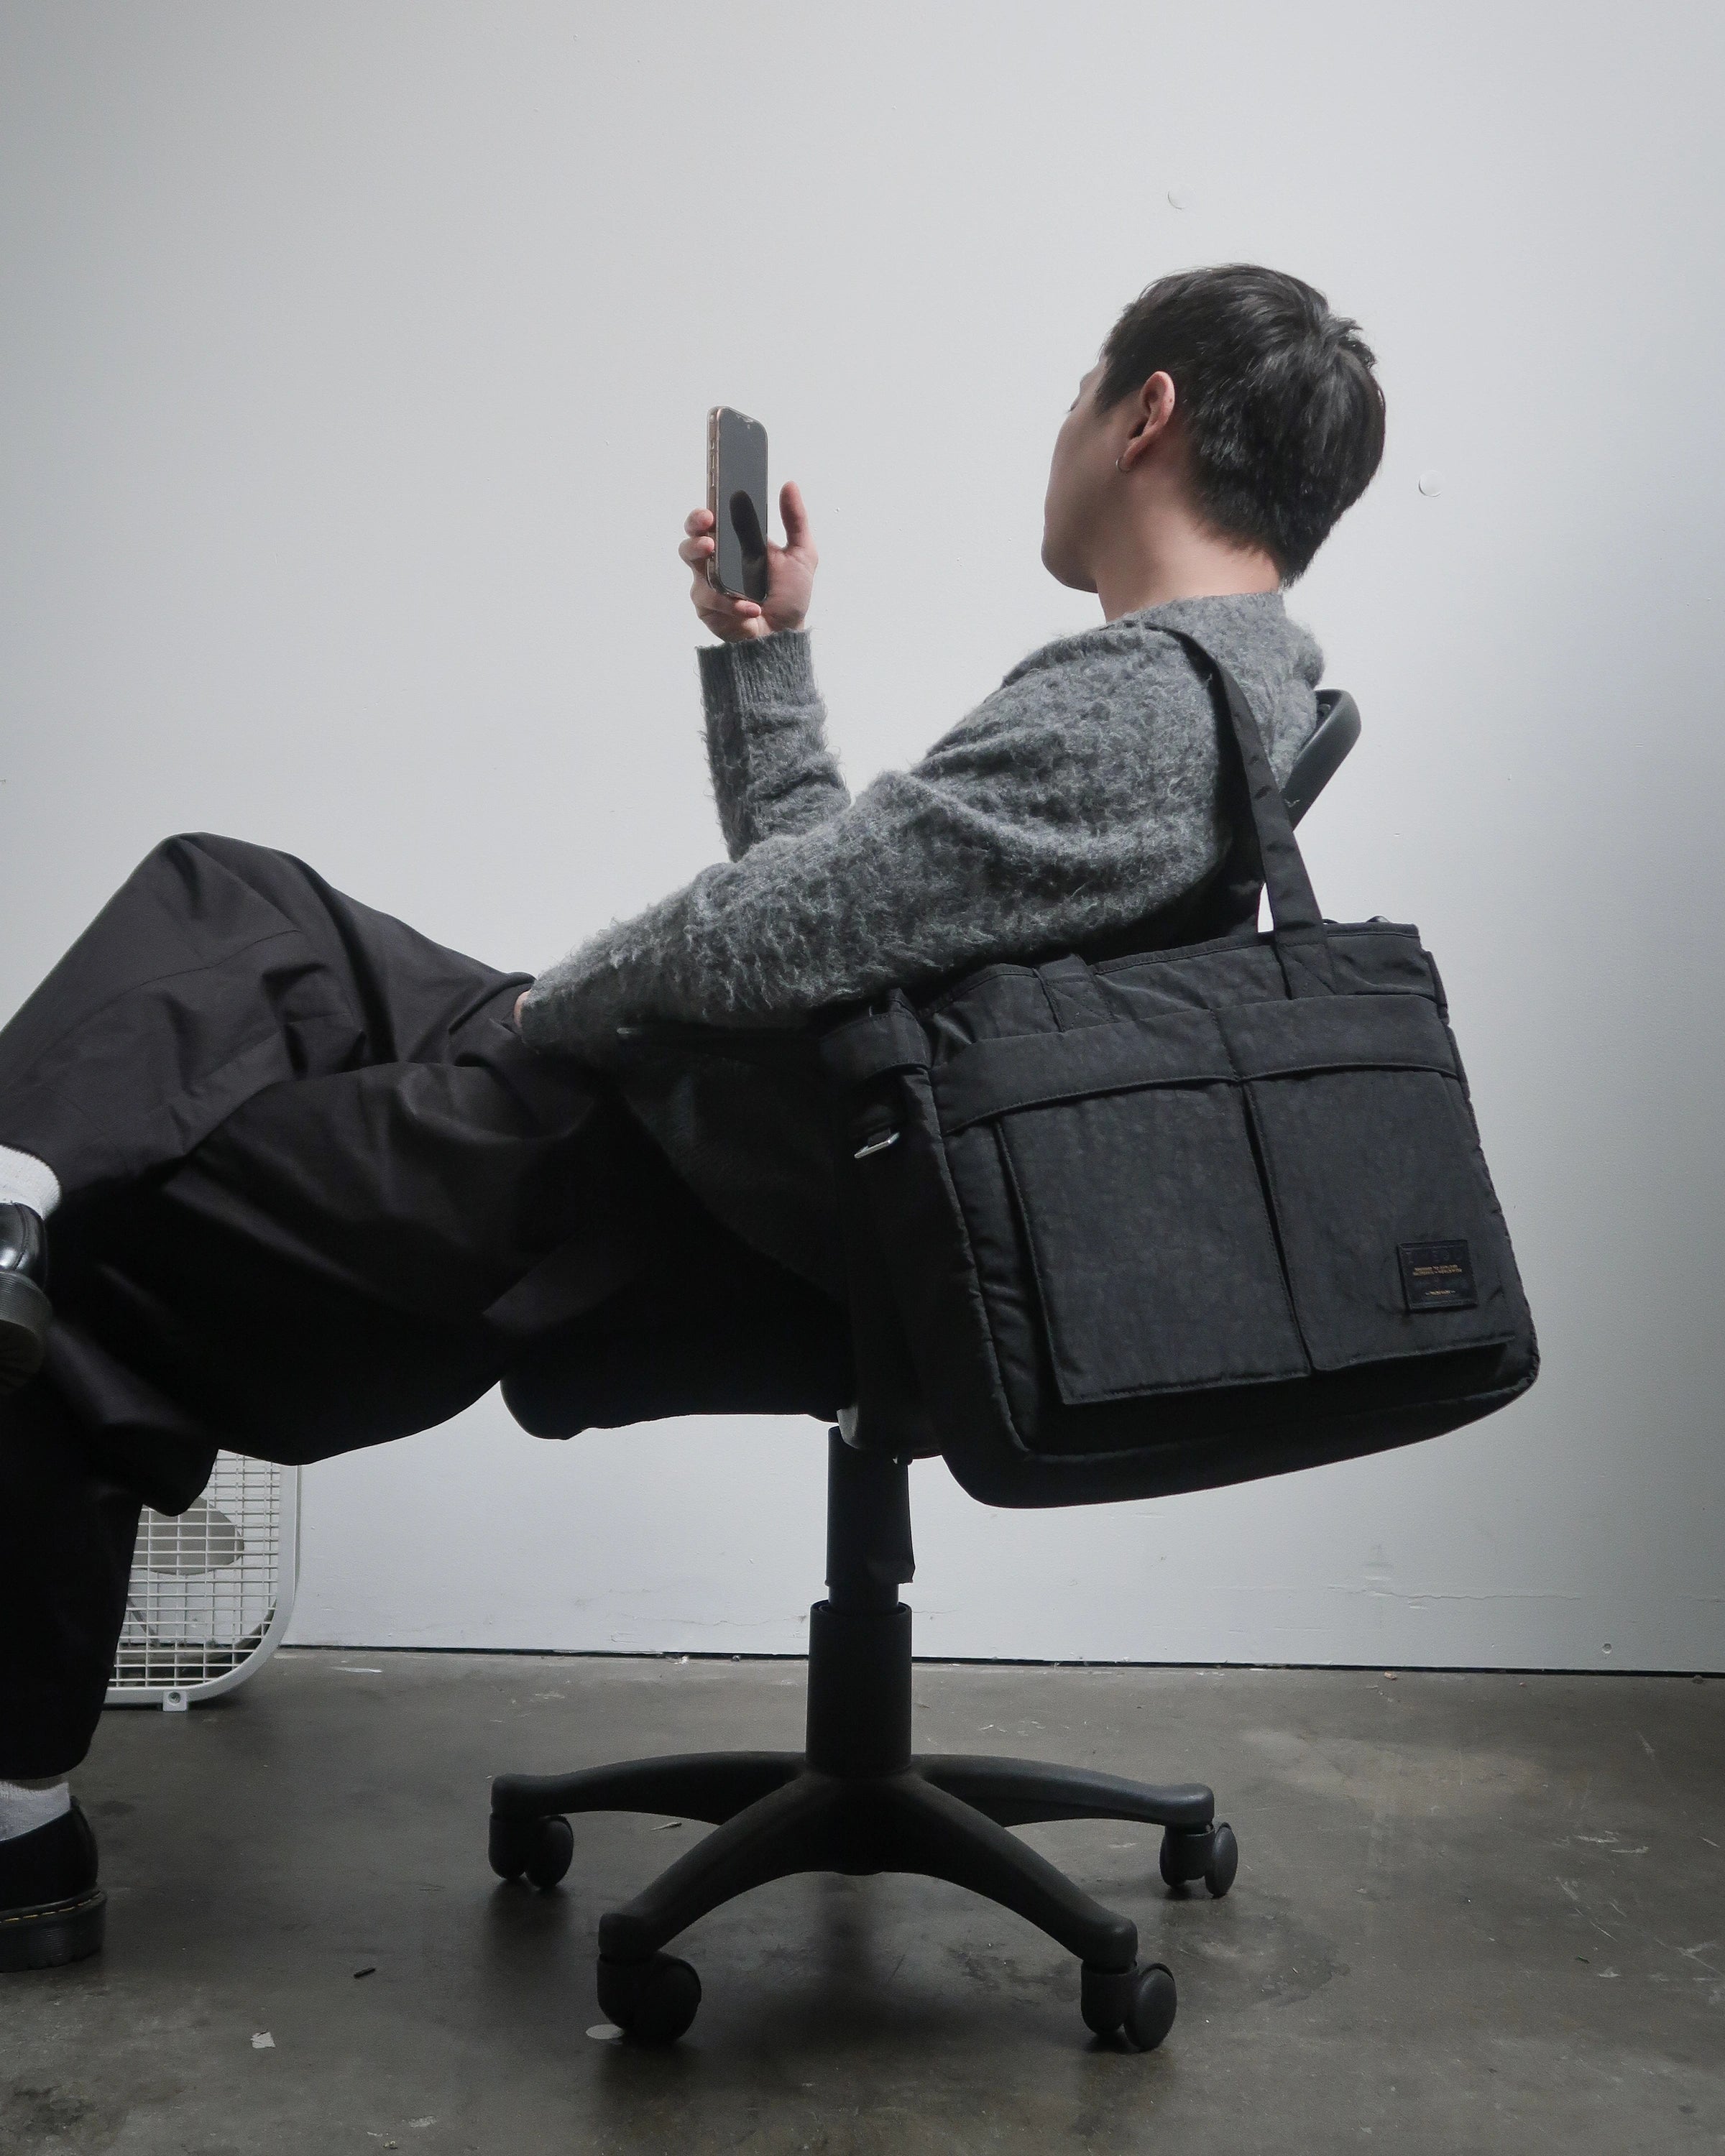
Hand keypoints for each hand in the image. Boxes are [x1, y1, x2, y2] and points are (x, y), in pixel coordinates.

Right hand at [678, 481, 816, 642]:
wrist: (786, 634)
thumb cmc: (790, 595)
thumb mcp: (801, 553)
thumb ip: (796, 519)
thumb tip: (789, 484)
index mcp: (734, 543)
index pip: (711, 521)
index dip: (703, 514)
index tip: (710, 511)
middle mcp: (717, 561)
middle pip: (691, 541)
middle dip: (694, 534)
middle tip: (708, 534)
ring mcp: (709, 585)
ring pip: (695, 569)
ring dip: (707, 567)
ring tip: (723, 567)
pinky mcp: (708, 608)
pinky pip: (711, 601)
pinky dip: (731, 604)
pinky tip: (750, 608)